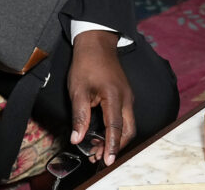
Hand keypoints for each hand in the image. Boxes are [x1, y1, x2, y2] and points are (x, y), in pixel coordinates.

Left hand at [68, 30, 134, 166]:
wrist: (96, 43)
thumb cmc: (86, 64)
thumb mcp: (78, 90)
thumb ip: (79, 116)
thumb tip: (77, 138)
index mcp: (114, 97)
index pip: (115, 128)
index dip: (111, 146)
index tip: (107, 160)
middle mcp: (126, 99)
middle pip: (127, 131)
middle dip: (115, 146)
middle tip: (99, 157)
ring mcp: (128, 98)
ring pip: (127, 126)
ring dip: (116, 139)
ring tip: (98, 149)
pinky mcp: (125, 96)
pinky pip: (125, 118)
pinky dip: (116, 129)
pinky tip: (103, 134)